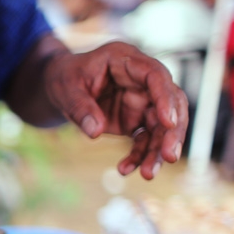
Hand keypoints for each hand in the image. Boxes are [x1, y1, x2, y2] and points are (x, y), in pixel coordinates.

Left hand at [44, 41, 188, 179]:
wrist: (61, 85)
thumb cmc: (65, 78)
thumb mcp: (65, 90)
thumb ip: (80, 108)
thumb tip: (95, 133)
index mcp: (126, 60)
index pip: (156, 76)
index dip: (165, 98)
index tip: (168, 123)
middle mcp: (141, 80)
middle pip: (170, 103)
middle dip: (172, 131)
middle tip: (169, 157)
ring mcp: (142, 100)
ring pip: (161, 126)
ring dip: (156, 151)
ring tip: (147, 174)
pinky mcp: (136, 119)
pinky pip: (144, 139)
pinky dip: (138, 155)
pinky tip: (124, 169)